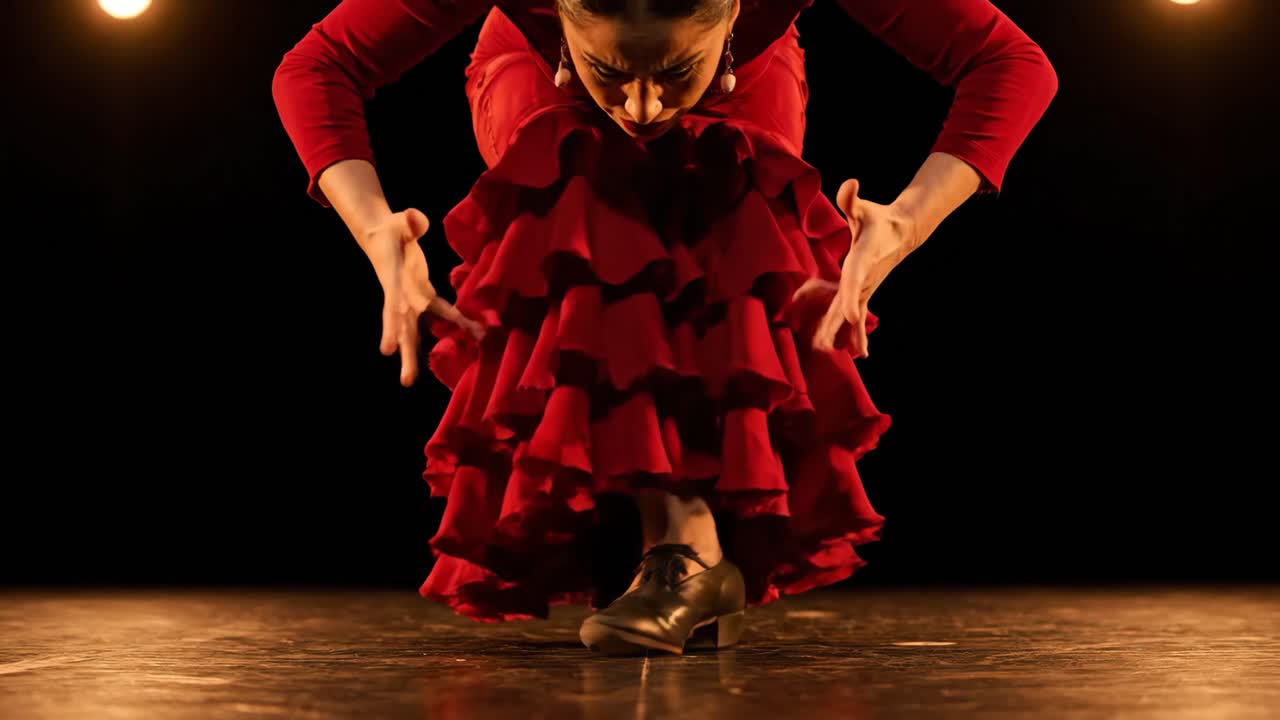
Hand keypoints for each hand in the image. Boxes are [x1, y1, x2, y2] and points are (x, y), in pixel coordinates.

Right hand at [362, 208, 484, 386]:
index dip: (394, 327)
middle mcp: (401, 297)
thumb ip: (410, 222)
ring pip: (408, 333)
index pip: (399, 307)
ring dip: (410, 357)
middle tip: (406, 382)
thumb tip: (413, 217)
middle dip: (405, 353)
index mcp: (398, 282)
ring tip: (407, 382)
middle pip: (402, 329)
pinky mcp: (411, 302)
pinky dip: (427, 338)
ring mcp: (405, 302)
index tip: (386, 350)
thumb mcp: (400, 221)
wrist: (379, 236)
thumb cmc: (393, 229)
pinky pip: (421, 323)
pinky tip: (427, 359)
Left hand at [793, 178, 919, 356]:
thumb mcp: (864, 208)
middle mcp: (863, 279)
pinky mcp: (863, 292)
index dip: (852, 298)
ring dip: (839, 334)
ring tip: (826, 351)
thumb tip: (850, 182)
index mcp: (861, 261)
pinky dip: (855, 333)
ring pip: (848, 314)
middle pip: (848, 305)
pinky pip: (855, 315)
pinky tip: (858, 353)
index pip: (854, 281)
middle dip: (835, 324)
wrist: (901, 232)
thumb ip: (851, 199)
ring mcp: (864, 288)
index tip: (852, 317)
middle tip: (823, 343)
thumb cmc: (878, 219)